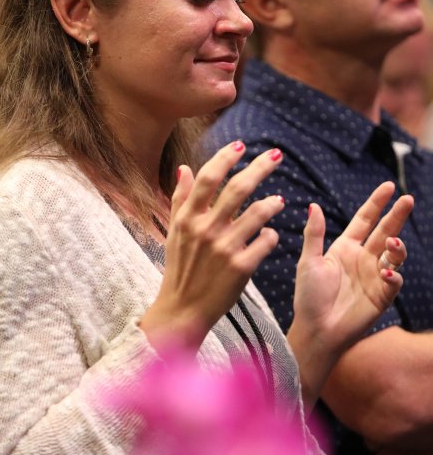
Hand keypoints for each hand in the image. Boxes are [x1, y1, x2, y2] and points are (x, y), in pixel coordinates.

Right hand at [140, 142, 284, 351]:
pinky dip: (270, 236)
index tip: (242, 144)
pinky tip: (270, 236)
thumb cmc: (180, 268)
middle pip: (238, 188)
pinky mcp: (240, 268)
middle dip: (260, 167)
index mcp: (188, 217)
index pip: (209, 177)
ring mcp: (224, 249)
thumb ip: (181, 198)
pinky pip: (265, 243)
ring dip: (272, 203)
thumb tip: (185, 168)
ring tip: (280, 201)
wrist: (183, 310)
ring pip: (257, 214)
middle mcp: (205, 229)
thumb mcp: (175, 232)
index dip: (226, 157)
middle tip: (277, 155)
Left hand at [287, 182, 412, 406]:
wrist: (316, 330)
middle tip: (408, 199)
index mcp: (346, 247)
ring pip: (395, 254)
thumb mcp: (309, 262)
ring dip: (398, 246)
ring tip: (392, 243)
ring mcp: (375, 276)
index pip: (365, 219)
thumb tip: (313, 205)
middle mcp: (363, 259)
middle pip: (386, 231)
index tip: (389, 186)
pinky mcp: (382, 295)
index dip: (377, 203)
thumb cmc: (309, 298)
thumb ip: (314, 234)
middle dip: (397, 215)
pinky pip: (394, 280)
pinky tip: (386, 272)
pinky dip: (394, 275)